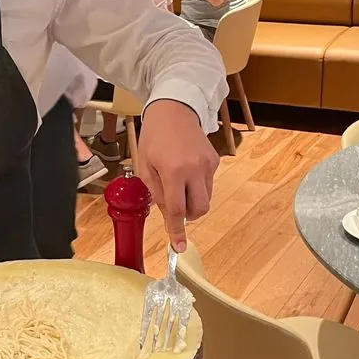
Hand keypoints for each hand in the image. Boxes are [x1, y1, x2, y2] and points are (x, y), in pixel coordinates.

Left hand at [135, 100, 219, 252]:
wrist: (174, 110)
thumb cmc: (154, 137)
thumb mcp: (144, 165)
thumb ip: (156, 192)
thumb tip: (169, 214)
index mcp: (172, 170)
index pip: (177, 209)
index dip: (177, 230)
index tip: (180, 247)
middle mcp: (194, 169)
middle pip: (199, 209)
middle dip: (188, 215)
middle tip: (175, 205)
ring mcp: (207, 165)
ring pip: (206, 198)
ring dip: (192, 200)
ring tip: (178, 182)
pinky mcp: (215, 161)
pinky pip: (207, 184)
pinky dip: (197, 186)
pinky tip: (186, 170)